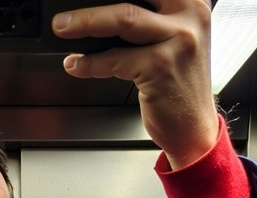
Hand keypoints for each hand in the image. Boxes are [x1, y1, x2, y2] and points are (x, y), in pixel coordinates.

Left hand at [52, 2, 216, 168]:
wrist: (193, 127)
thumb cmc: (179, 83)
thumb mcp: (175, 38)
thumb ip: (153, 17)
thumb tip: (106, 9)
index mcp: (192, 0)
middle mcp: (190, 14)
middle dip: (94, 3)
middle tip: (65, 12)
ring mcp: (178, 40)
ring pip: (124, 19)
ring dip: (87, 23)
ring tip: (63, 27)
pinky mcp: (162, 67)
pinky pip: (117, 59)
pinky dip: (91, 63)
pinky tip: (77, 64)